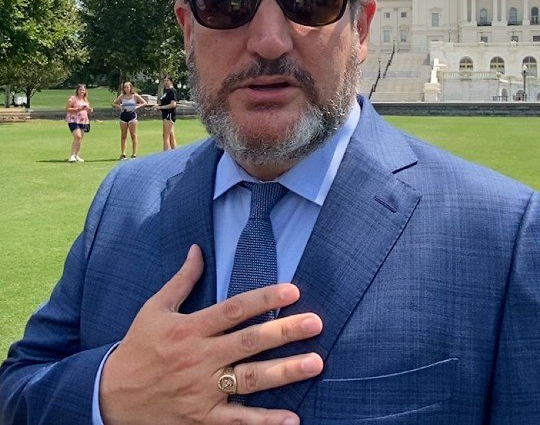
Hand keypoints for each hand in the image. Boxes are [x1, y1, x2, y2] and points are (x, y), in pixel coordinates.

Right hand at [99, 245, 323, 424]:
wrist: (107, 397)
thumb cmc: (136, 348)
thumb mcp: (153, 310)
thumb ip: (181, 281)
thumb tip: (197, 249)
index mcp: (188, 329)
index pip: (232, 310)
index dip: (262, 298)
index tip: (293, 289)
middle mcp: (198, 358)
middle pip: (247, 343)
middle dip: (283, 331)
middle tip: (315, 323)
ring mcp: (201, 390)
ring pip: (248, 380)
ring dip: (284, 372)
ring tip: (315, 363)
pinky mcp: (202, 418)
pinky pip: (238, 421)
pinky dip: (265, 421)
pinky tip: (293, 418)